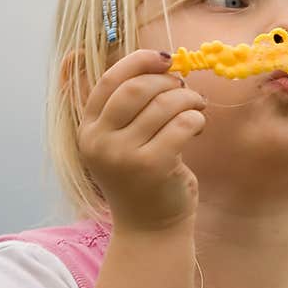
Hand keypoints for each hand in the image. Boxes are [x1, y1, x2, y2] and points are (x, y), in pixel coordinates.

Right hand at [77, 49, 207, 232]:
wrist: (150, 228)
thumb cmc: (143, 177)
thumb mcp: (124, 140)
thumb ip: (131, 107)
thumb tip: (161, 62)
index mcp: (88, 129)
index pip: (108, 80)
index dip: (139, 62)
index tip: (165, 59)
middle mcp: (99, 141)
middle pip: (137, 88)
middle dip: (169, 82)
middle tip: (185, 90)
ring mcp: (123, 155)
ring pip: (164, 104)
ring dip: (189, 99)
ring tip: (197, 108)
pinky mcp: (152, 166)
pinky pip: (183, 123)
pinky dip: (197, 118)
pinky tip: (198, 128)